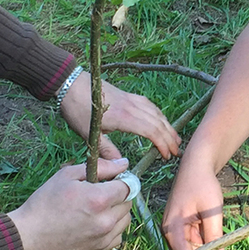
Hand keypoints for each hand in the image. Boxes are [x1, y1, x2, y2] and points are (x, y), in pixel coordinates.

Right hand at [6, 160, 133, 249]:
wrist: (28, 238)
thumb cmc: (44, 204)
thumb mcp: (67, 176)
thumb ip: (100, 168)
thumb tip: (123, 164)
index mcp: (99, 199)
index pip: (128, 186)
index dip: (121, 180)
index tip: (112, 180)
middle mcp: (106, 221)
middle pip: (128, 203)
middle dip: (118, 196)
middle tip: (99, 194)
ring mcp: (103, 239)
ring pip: (125, 220)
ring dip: (116, 212)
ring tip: (96, 210)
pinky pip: (117, 237)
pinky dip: (111, 229)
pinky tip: (95, 224)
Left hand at [60, 75, 180, 158]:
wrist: (72, 84)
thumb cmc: (78, 109)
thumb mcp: (90, 135)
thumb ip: (107, 151)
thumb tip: (121, 166)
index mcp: (125, 118)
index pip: (152, 131)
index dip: (163, 144)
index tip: (167, 156)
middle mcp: (133, 107)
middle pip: (159, 122)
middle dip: (170, 138)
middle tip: (177, 152)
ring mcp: (132, 99)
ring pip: (157, 113)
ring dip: (168, 126)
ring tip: (175, 138)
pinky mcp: (129, 95)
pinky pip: (151, 106)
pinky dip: (160, 115)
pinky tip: (161, 120)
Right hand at [162, 165, 224, 249]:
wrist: (197, 164)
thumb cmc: (203, 184)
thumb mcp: (212, 211)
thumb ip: (214, 236)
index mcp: (172, 227)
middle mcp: (170, 229)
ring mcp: (175, 226)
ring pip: (191, 247)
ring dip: (206, 248)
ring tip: (222, 243)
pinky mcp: (181, 223)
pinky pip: (193, 238)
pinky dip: (205, 238)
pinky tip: (214, 231)